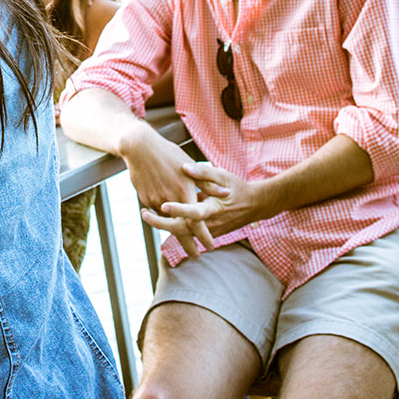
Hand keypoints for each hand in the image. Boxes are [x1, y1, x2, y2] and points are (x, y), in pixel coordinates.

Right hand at [120, 129, 216, 257]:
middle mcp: (170, 201)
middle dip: (188, 245)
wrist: (139, 147)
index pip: (196, 222)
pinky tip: (168, 211)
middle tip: (196, 255)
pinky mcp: (145, 199)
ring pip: (167, 220)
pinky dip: (164, 215)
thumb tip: (226, 194)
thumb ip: (208, 183)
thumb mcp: (191, 166)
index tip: (210, 246)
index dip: (204, 236)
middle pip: (180, 230)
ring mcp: (155, 201)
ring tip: (184, 235)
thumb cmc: (169, 154)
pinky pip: (157, 211)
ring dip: (176, 228)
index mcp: (184, 192)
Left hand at [151, 160, 265, 238]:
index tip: (163, 204)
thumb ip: (203, 172)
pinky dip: (172, 225)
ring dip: (163, 224)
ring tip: (145, 212)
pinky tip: (159, 215)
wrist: (254, 205)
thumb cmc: (237, 187)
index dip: (178, 209)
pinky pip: (187, 232)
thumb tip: (184, 166)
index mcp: (213, 208)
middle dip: (160, 223)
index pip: (193, 212)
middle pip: (181, 229)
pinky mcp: (206, 232)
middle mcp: (210, 224)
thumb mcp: (223, 175)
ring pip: (182, 232)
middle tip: (143, 213)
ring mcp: (208, 231)